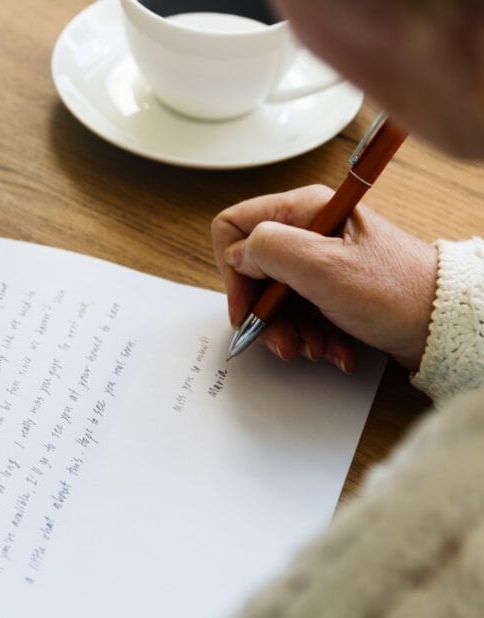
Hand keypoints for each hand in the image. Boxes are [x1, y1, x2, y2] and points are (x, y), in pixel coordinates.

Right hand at [212, 185, 437, 371]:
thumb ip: (269, 250)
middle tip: (282, 340)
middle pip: (254, 271)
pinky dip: (312, 335)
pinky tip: (334, 348)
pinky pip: (300, 313)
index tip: (247, 306)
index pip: (235, 228)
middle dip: (265, 313)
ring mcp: (320, 260)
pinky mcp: (332, 287)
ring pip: (275, 298)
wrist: (444, 325)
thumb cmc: (397, 292)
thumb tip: (237, 255)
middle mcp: (309, 230)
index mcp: (305, 210)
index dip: (233, 271)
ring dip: (290, 331)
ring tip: (315, 348)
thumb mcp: (323, 267)